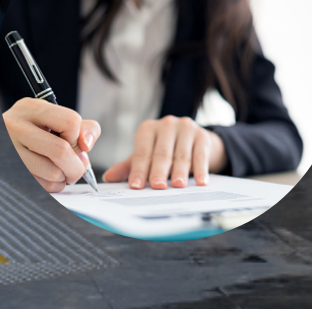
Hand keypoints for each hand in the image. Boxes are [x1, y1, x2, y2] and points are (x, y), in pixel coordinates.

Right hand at [2, 98, 100, 192]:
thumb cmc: (34, 131)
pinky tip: (46, 176)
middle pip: (61, 151)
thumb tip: (86, 146)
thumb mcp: (54, 120)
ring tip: (58, 170)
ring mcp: (10, 149)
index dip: (78, 137)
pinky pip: (42, 186)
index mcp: (30, 108)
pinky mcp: (10, 170)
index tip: (73, 142)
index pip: (71, 122)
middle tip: (75, 168)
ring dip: (64, 178)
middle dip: (76, 166)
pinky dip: (52, 186)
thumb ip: (82, 128)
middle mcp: (16, 126)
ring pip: (53, 173)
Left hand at [102, 116, 226, 189]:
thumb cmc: (166, 150)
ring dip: (180, 171)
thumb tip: (108, 178)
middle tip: (157, 186)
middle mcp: (166, 124)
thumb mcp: (147, 155)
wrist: (196, 141)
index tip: (136, 186)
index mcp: (147, 129)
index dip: (139, 170)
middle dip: (159, 171)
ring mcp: (185, 128)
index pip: (142, 152)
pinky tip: (202, 182)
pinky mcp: (203, 135)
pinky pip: (201, 154)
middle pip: (161, 153)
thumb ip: (129, 166)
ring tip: (178, 185)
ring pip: (181, 154)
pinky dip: (201, 170)